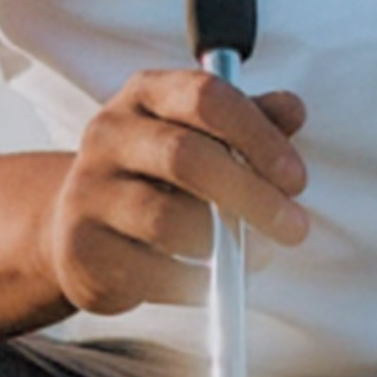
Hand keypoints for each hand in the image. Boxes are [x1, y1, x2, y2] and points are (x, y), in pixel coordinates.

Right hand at [42, 70, 310, 314]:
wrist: (81, 225)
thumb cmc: (159, 175)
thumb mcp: (203, 135)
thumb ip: (249, 121)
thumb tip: (292, 110)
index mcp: (146, 93)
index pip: (206, 97)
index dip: (258, 137)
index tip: (296, 179)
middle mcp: (109, 134)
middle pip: (186, 157)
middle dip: (251, 195)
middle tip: (294, 227)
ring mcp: (88, 190)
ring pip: (166, 220)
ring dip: (224, 244)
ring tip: (258, 255)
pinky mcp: (81, 247)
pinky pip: (149, 271)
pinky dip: (193, 282)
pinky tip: (214, 280)